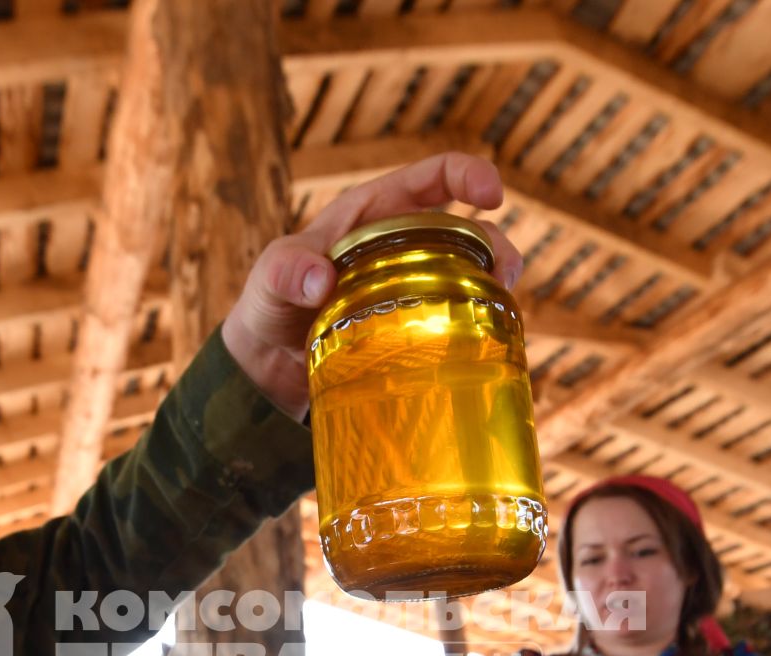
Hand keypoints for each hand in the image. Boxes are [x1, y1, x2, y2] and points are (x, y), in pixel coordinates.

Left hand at [221, 152, 523, 418]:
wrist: (265, 367)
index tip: (493, 194)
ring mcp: (412, 289)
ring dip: (495, 288)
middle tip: (505, 272)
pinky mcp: (415, 330)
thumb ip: (285, 272)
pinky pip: (456, 320)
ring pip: (470, 277)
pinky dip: (477, 326)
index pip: (431, 177)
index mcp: (374, 215)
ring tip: (503, 309)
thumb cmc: (267, 306)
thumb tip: (319, 279)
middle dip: (497, 243)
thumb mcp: (268, 281)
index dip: (467, 173)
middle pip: (467, 230)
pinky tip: (483, 344)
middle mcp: (402, 247)